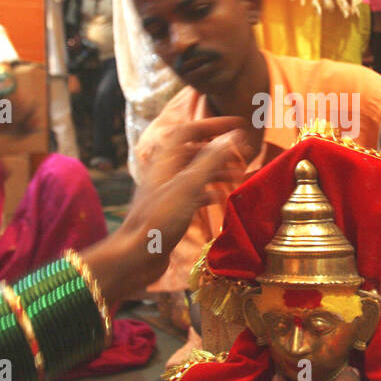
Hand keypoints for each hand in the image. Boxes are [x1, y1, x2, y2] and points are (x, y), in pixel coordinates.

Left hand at [113, 116, 253, 286]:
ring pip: (195, 173)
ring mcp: (166, 191)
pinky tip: (220, 198)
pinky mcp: (169, 209)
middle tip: (243, 154)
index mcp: (165, 159)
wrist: (136, 255)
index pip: (190, 130)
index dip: (213, 125)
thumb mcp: (189, 186)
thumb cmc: (160, 219)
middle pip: (193, 151)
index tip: (237, 126)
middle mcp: (164, 171)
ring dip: (216, 171)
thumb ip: (211, 160)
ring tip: (238, 176)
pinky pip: (192, 193)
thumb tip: (233, 136)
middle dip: (219, 150)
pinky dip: (208, 191)